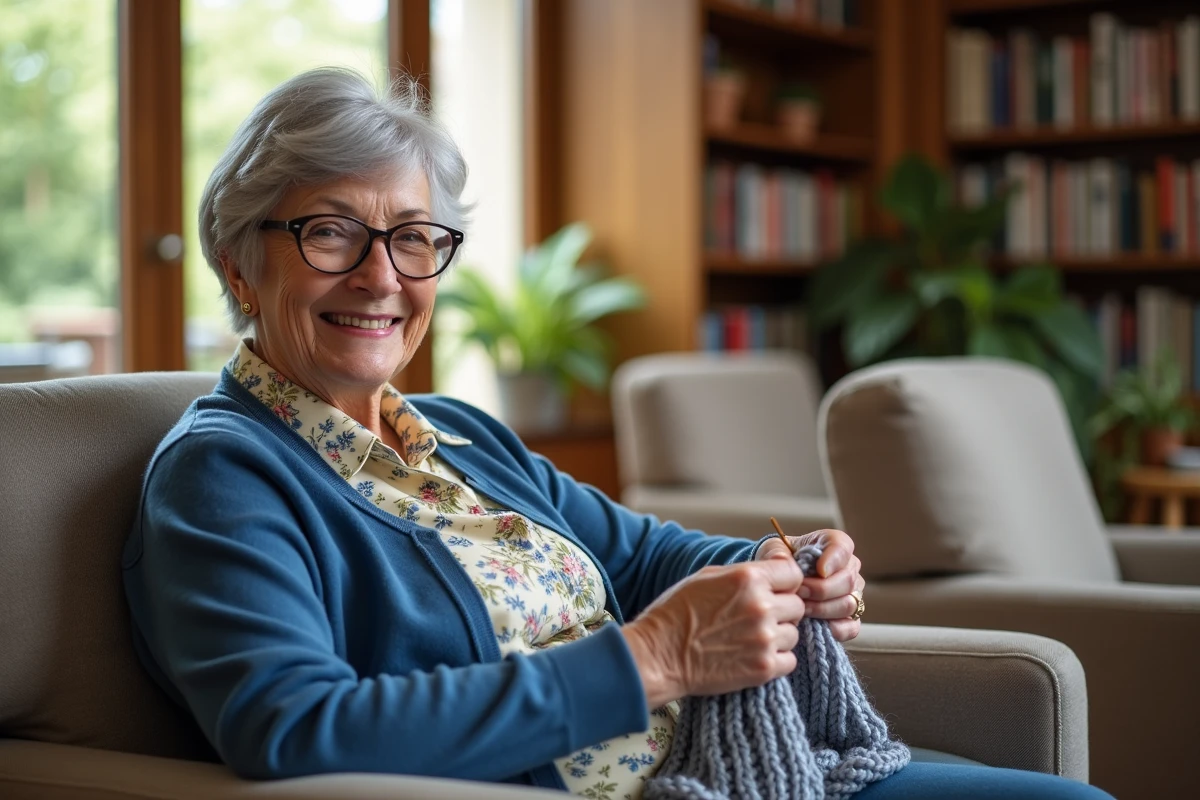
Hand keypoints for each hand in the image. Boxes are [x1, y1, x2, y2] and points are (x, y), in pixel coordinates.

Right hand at [621, 560, 804, 706]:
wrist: (658, 656)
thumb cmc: (677, 613)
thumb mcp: (707, 577)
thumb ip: (745, 573)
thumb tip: (774, 569)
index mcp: (748, 578)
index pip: (794, 573)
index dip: (785, 583)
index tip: (776, 591)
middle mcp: (761, 606)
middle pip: (797, 606)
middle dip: (781, 611)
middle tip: (755, 619)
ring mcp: (764, 639)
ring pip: (793, 634)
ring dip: (777, 637)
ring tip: (749, 639)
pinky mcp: (764, 668)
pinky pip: (789, 660)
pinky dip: (775, 661)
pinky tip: (752, 656)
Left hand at [756, 528, 862, 642]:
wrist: (777, 583)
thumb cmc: (779, 561)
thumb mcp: (773, 550)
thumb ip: (778, 553)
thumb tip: (783, 561)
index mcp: (832, 544)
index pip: (843, 547)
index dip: (834, 559)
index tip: (819, 570)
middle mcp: (848, 568)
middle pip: (847, 580)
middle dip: (821, 589)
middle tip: (799, 593)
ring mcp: (852, 594)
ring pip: (848, 604)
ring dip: (822, 609)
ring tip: (800, 608)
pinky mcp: (850, 618)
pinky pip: (851, 626)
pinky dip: (833, 628)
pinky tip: (814, 625)